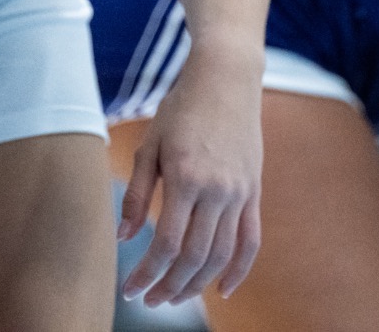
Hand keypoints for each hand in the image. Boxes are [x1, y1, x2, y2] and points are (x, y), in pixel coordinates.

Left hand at [117, 50, 261, 305]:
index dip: (148, 273)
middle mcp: (217, 190)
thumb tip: (124, 237)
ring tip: (176, 297)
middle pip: (195, 257)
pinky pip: (251, 240)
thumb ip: (138, 193)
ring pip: (222, 254)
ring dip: (199, 283)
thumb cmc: (181, 107)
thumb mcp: (150, 144)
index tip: (131, 290)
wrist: (226, 77)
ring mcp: (240, 191)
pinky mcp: (254, 190)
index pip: (167, 243)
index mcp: (186, 177)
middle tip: (150, 301)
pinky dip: (239, 270)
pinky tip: (224, 290)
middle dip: (171, 286)